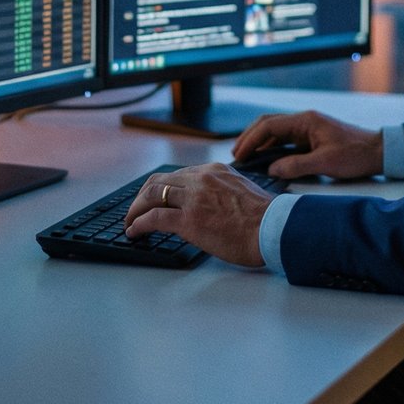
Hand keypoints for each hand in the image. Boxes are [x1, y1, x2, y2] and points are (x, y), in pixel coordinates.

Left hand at [123, 163, 272, 267]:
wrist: (273, 228)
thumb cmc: (264, 218)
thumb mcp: (241, 190)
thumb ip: (222, 190)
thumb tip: (211, 203)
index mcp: (214, 171)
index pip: (177, 175)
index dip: (160, 188)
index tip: (154, 198)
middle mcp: (201, 179)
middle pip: (158, 181)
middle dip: (141, 196)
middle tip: (135, 210)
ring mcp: (193, 198)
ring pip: (151, 196)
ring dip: (135, 210)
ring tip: (130, 223)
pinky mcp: (189, 220)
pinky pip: (154, 218)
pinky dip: (139, 224)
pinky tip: (135, 232)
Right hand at [231, 110, 382, 180]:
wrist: (378, 152)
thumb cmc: (355, 154)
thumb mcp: (325, 163)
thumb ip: (296, 166)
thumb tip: (272, 169)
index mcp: (306, 121)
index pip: (269, 125)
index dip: (251, 139)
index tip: (239, 154)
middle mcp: (304, 121)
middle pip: (268, 125)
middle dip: (250, 138)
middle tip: (237, 155)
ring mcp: (308, 129)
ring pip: (276, 133)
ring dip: (260, 143)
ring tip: (246, 158)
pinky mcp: (312, 138)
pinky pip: (286, 141)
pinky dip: (272, 149)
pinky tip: (266, 160)